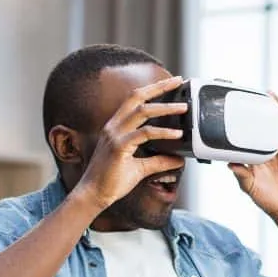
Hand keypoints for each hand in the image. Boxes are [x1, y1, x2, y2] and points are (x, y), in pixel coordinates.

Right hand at [76, 76, 186, 209]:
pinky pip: (144, 134)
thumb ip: (159, 161)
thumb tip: (179, 159)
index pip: (134, 100)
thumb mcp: (141, 168)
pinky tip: (177, 135)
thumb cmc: (111, 181)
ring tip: (183, 108)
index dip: (152, 90)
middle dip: (158, 87)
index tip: (170, 84)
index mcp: (116, 127)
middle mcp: (114, 127)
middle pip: (137, 97)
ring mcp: (115, 135)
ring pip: (142, 111)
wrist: (93, 196)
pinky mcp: (119, 148)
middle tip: (178, 80)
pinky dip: (163, 133)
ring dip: (165, 108)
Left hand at [229, 92, 277, 222]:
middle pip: (272, 122)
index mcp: (263, 153)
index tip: (241, 108)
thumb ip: (240, 173)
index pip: (257, 131)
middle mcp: (276, 148)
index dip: (252, 119)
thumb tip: (228, 162)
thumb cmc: (268, 199)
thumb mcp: (248, 185)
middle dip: (267, 108)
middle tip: (258, 93)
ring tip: (271, 98)